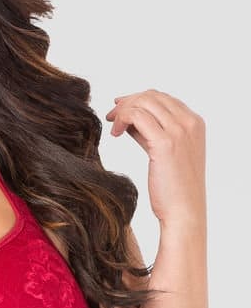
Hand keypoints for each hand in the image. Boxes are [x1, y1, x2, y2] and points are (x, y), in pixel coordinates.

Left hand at [105, 89, 205, 227]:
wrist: (184, 212)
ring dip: (123, 109)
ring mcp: (179, 131)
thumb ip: (152, 134)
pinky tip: (115, 133)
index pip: (163, 98)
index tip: (121, 108)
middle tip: (112, 115)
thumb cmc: (174, 189)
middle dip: (128, 102)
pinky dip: (122, 118)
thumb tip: (130, 121)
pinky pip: (137, 115)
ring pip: (143, 102)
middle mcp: (190, 123)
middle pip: (152, 96)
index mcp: (195, 123)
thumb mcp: (165, 154)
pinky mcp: (165, 142)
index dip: (139, 99)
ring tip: (112, 124)